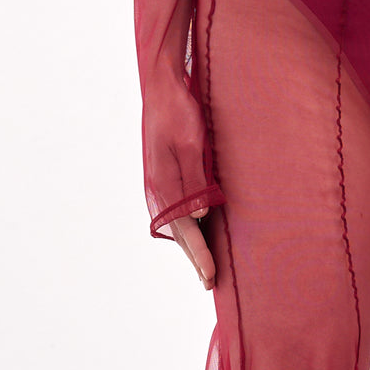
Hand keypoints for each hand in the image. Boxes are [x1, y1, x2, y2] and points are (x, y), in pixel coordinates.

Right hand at [143, 73, 216, 287]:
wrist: (163, 86)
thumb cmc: (180, 111)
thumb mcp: (191, 143)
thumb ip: (194, 180)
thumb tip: (200, 217)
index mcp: (163, 184)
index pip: (184, 230)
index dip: (199, 255)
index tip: (211, 278)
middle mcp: (158, 188)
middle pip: (178, 233)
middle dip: (194, 257)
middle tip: (210, 283)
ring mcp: (160, 183)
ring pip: (176, 224)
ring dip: (190, 245)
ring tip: (204, 267)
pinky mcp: (165, 175)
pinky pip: (176, 209)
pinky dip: (188, 227)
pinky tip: (199, 232)